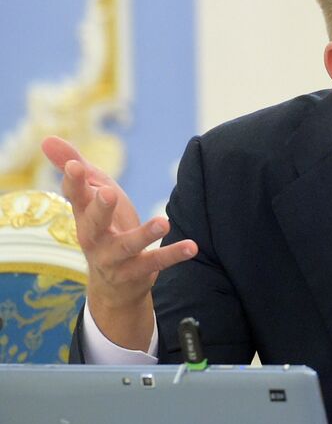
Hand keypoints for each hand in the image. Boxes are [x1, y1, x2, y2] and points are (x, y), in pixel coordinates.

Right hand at [41, 136, 196, 349]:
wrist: (112, 285)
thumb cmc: (103, 227)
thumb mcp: (92, 197)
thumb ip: (74, 168)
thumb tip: (47, 138)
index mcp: (83, 215)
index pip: (75, 196)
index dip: (73, 181)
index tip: (74, 165)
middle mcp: (93, 237)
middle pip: (93, 222)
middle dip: (100, 207)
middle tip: (109, 192)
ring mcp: (114, 257)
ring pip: (127, 246)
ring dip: (144, 234)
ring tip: (163, 222)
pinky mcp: (136, 272)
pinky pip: (154, 262)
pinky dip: (172, 255)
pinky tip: (191, 246)